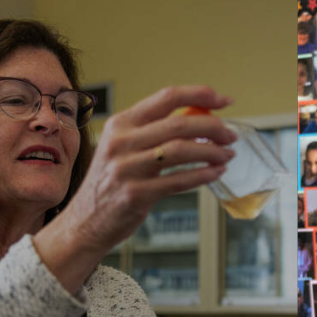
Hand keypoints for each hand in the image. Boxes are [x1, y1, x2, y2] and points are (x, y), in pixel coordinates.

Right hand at [35, 86, 234, 292]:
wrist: (85, 221)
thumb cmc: (113, 181)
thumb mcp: (124, 147)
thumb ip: (154, 132)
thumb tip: (203, 122)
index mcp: (121, 123)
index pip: (167, 97)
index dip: (201, 95)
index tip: (225, 101)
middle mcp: (121, 141)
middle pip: (180, 123)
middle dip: (214, 128)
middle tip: (231, 136)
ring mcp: (126, 168)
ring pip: (182, 150)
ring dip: (213, 151)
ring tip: (227, 155)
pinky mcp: (135, 194)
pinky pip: (179, 181)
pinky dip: (203, 175)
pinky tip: (216, 172)